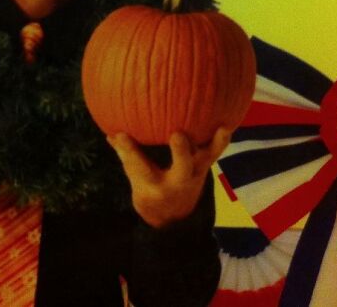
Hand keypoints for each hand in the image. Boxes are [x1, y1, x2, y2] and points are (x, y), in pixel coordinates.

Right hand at [108, 127, 230, 228]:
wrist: (176, 217)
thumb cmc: (151, 192)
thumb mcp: (136, 182)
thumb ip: (126, 157)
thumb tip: (110, 132)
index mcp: (155, 188)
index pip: (140, 168)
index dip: (129, 151)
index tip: (119, 134)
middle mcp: (178, 182)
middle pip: (182, 168)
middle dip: (181, 152)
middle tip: (177, 135)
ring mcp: (195, 174)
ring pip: (207, 159)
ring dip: (215, 144)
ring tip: (222, 128)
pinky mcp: (205, 166)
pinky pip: (215, 151)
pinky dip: (221, 137)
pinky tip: (227, 119)